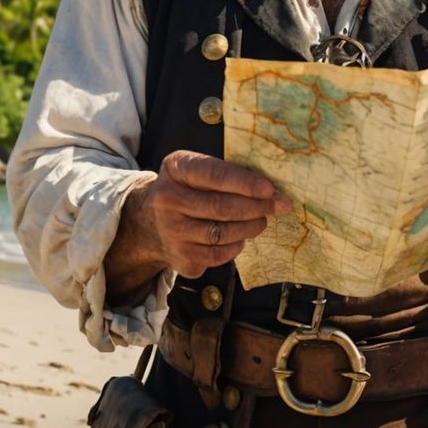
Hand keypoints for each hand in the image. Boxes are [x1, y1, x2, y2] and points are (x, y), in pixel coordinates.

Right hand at [139, 150, 289, 278]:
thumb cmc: (188, 190)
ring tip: (260, 220)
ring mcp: (171, 231)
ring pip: (224, 233)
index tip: (270, 190)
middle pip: (222, 207)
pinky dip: (236, 245)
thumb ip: (229, 176)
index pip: (215, 175)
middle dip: (256, 207)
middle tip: (276, 206)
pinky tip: (239, 237)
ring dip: (251, 227)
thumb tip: (274, 194)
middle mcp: (168, 200)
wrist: (151, 222)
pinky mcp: (180, 258)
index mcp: (176, 169)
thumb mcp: (197, 171)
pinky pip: (219, 254)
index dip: (246, 183)